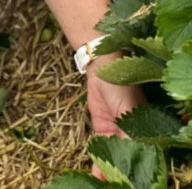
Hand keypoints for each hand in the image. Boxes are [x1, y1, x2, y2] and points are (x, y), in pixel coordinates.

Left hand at [85, 55, 144, 179]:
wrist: (101, 66)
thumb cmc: (121, 83)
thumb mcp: (128, 110)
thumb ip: (130, 135)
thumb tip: (131, 160)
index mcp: (147, 130)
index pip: (146, 157)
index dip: (141, 171)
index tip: (136, 183)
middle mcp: (134, 135)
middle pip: (130, 161)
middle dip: (123, 176)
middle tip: (115, 187)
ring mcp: (118, 134)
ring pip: (115, 160)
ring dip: (109, 175)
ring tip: (104, 188)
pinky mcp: (104, 131)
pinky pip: (101, 152)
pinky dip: (98, 166)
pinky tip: (96, 178)